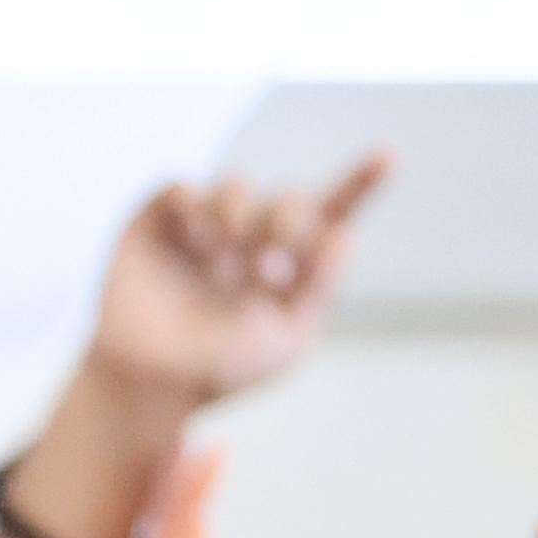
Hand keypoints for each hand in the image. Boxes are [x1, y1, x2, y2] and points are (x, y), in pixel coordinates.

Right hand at [79, 156, 391, 433]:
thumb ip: (318, 287)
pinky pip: (182, 187)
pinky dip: (192, 208)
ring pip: (236, 184)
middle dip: (286, 222)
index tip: (388, 156)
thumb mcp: (285, 339)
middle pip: (288, 197)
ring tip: (222, 258)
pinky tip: (192, 245)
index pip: (332, 214)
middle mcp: (252, 236)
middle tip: (266, 267)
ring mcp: (205, 224)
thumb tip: (344, 236)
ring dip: (238, 215)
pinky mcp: (159, 218)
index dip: (361, 182)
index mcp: (290, 263)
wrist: (149, 382)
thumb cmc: (220, 369)